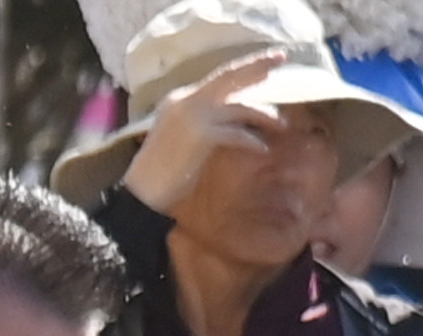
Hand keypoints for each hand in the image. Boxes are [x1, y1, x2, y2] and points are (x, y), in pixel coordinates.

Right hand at [124, 55, 283, 219]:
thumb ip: (201, 119)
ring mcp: (194, 116)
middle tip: (282, 57)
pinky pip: (237, 133)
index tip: (265, 65)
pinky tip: (262, 149)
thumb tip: (232, 115)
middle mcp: (186, 101)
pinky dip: (252, 141)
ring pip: (240, 106)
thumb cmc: (160, 169)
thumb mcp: (180, 134)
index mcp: (178, 99)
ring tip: (281, 125)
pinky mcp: (202, 134)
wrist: (140, 190)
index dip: (244, 69)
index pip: (217, 78)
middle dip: (258, 64)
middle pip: (229, 76)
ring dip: (264, 115)